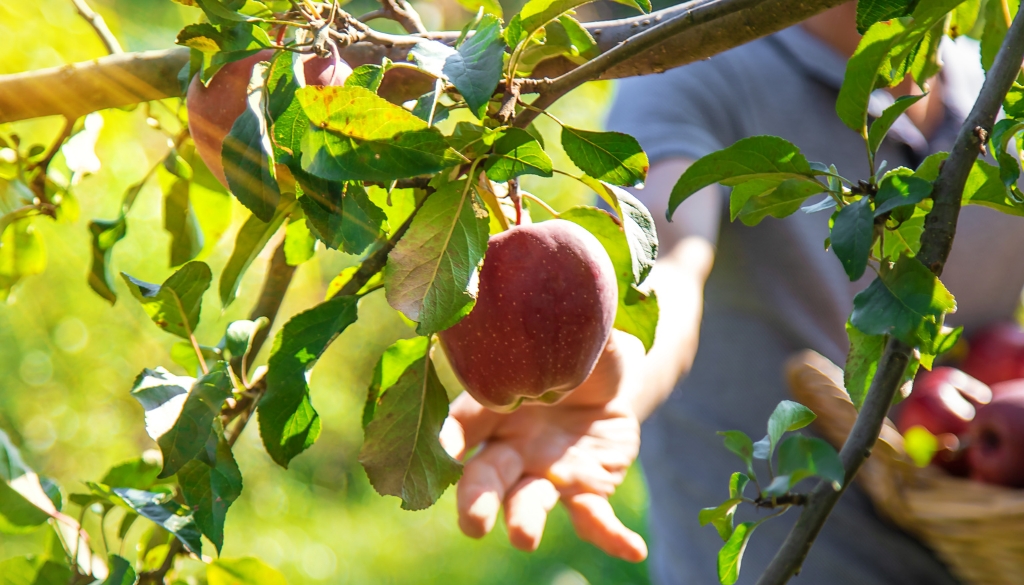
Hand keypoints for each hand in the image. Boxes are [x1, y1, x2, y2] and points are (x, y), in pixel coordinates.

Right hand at [439, 330, 647, 561]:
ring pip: (529, 501)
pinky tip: (633, 549)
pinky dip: (610, 536)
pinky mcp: (586, 491)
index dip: (448, 439)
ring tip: (523, 538)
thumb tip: (548, 260)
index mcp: (491, 405)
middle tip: (471, 523)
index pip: (461, 425)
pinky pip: (594, 518)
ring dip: (524, 520)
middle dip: (474, 501)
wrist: (611, 376)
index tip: (444, 450)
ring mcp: (545, 474)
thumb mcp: (570, 322)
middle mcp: (510, 448)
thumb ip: (558, 311)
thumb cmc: (575, 343)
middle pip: (485, 477)